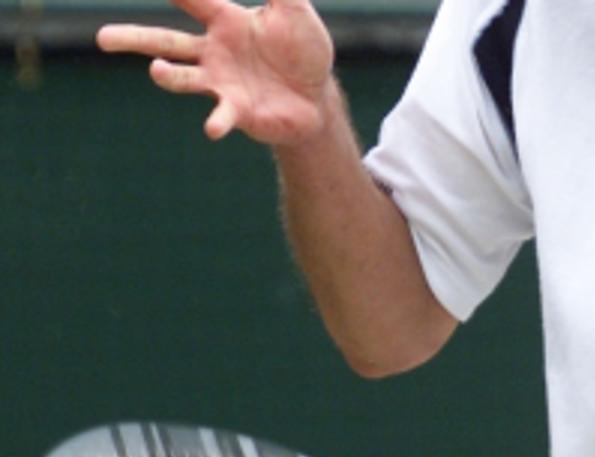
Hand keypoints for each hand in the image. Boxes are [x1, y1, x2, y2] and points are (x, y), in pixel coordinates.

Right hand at [97, 0, 334, 143]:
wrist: (317, 97)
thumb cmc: (302, 50)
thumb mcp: (294, 10)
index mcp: (224, 21)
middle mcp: (213, 52)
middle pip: (165, 41)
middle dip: (134, 38)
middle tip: (100, 38)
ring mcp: (220, 83)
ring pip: (182, 78)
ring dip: (168, 76)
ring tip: (156, 71)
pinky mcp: (237, 111)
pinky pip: (222, 116)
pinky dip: (217, 121)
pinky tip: (212, 129)